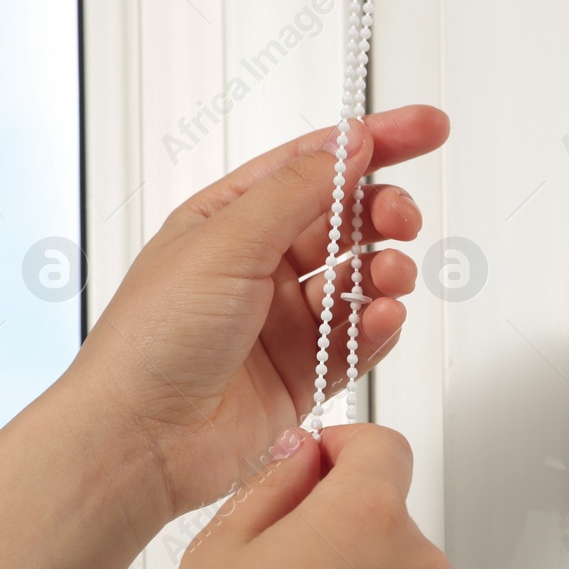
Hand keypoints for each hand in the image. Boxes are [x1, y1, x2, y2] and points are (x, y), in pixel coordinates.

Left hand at [68, 106, 449, 518]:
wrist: (142, 440)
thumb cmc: (152, 340)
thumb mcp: (226, 240)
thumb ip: (297, 189)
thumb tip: (349, 146)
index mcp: (231, 219)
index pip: (315, 164)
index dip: (375, 142)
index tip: (426, 129)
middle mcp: (260, 265)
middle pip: (346, 220)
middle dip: (383, 212)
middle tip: (401, 219)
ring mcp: (285, 321)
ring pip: (360, 279)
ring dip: (385, 272)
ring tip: (388, 279)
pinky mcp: (305, 372)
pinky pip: (360, 339)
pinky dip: (379, 326)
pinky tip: (380, 319)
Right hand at [159, 423, 450, 568]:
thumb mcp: (221, 547)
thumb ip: (273, 482)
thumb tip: (301, 456)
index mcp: (369, 516)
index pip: (382, 444)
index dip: (341, 447)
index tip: (311, 466)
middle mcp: (417, 564)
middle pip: (386, 513)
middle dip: (338, 523)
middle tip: (273, 564)